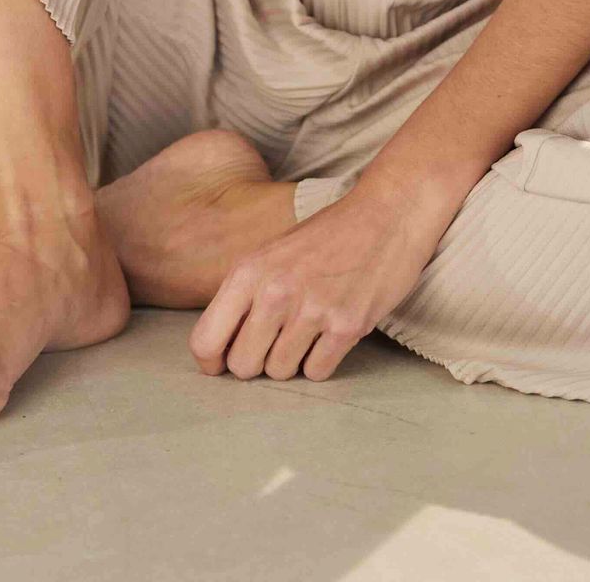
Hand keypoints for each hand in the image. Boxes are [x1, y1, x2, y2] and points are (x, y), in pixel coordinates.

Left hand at [187, 186, 444, 381]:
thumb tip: (217, 352)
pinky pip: (317, 373)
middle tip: (275, 341)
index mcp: (249, 271)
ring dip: (292, 360)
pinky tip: (329, 333)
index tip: (225, 360)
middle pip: (242, 367)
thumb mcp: (270, 254)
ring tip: (307, 330)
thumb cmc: (324, 238)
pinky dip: (321, 362)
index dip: (212, 361)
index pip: (204, 342)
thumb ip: (243, 297)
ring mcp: (312, 310)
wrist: (385, 215)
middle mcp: (275, 291)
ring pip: (280, 373)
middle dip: (257, 362)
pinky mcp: (346, 325)